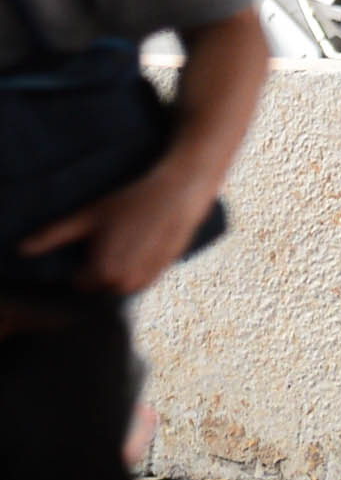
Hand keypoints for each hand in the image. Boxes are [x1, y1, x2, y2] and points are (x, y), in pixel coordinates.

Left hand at [23, 152, 219, 297]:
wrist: (179, 194)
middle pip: (101, 285)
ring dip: (121, 270)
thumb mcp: (88, 216)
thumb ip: (53, 236)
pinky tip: (144, 244)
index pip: (81, 283)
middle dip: (102, 268)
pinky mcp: (164, 273)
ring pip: (122, 284)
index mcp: (102, 272)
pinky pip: (141, 279)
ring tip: (129, 241)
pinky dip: (139, 267)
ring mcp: (147, 280)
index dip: (83, 263)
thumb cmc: (131, 202)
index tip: (93, 243)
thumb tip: (22, 250)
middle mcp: (124, 283)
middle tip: (112, 240)